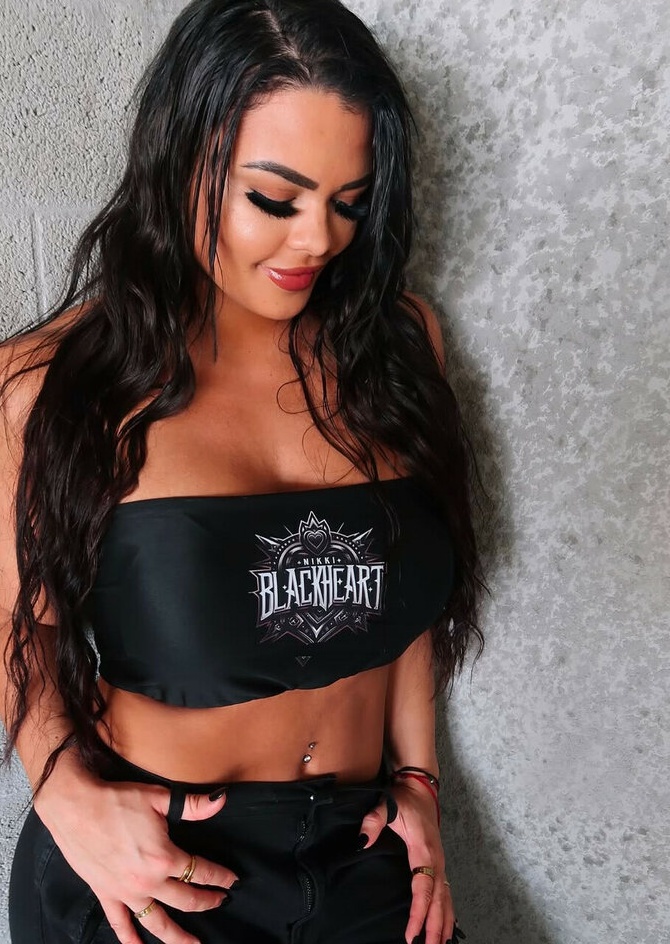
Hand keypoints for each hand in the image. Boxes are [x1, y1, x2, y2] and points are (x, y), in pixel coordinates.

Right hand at [35, 764, 237, 943]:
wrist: (76, 807)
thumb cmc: (117, 800)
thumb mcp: (159, 798)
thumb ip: (193, 805)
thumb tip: (222, 801)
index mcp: (164, 858)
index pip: (200, 871)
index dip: (219, 876)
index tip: (231, 881)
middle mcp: (147, 881)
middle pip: (185, 899)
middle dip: (206, 902)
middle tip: (220, 902)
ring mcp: (126, 892)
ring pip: (157, 922)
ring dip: (177, 936)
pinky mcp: (106, 895)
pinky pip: (120, 924)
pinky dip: (131, 940)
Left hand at [357, 778, 456, 943]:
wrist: (420, 788)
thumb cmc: (403, 799)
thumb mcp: (386, 805)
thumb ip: (373, 821)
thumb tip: (362, 842)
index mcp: (424, 851)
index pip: (423, 889)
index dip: (418, 913)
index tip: (411, 934)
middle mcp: (436, 860)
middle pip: (438, 900)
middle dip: (434, 927)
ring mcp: (440, 862)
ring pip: (446, 899)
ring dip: (443, 923)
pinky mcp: (438, 863)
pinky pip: (446, 892)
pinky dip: (448, 912)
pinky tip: (446, 927)